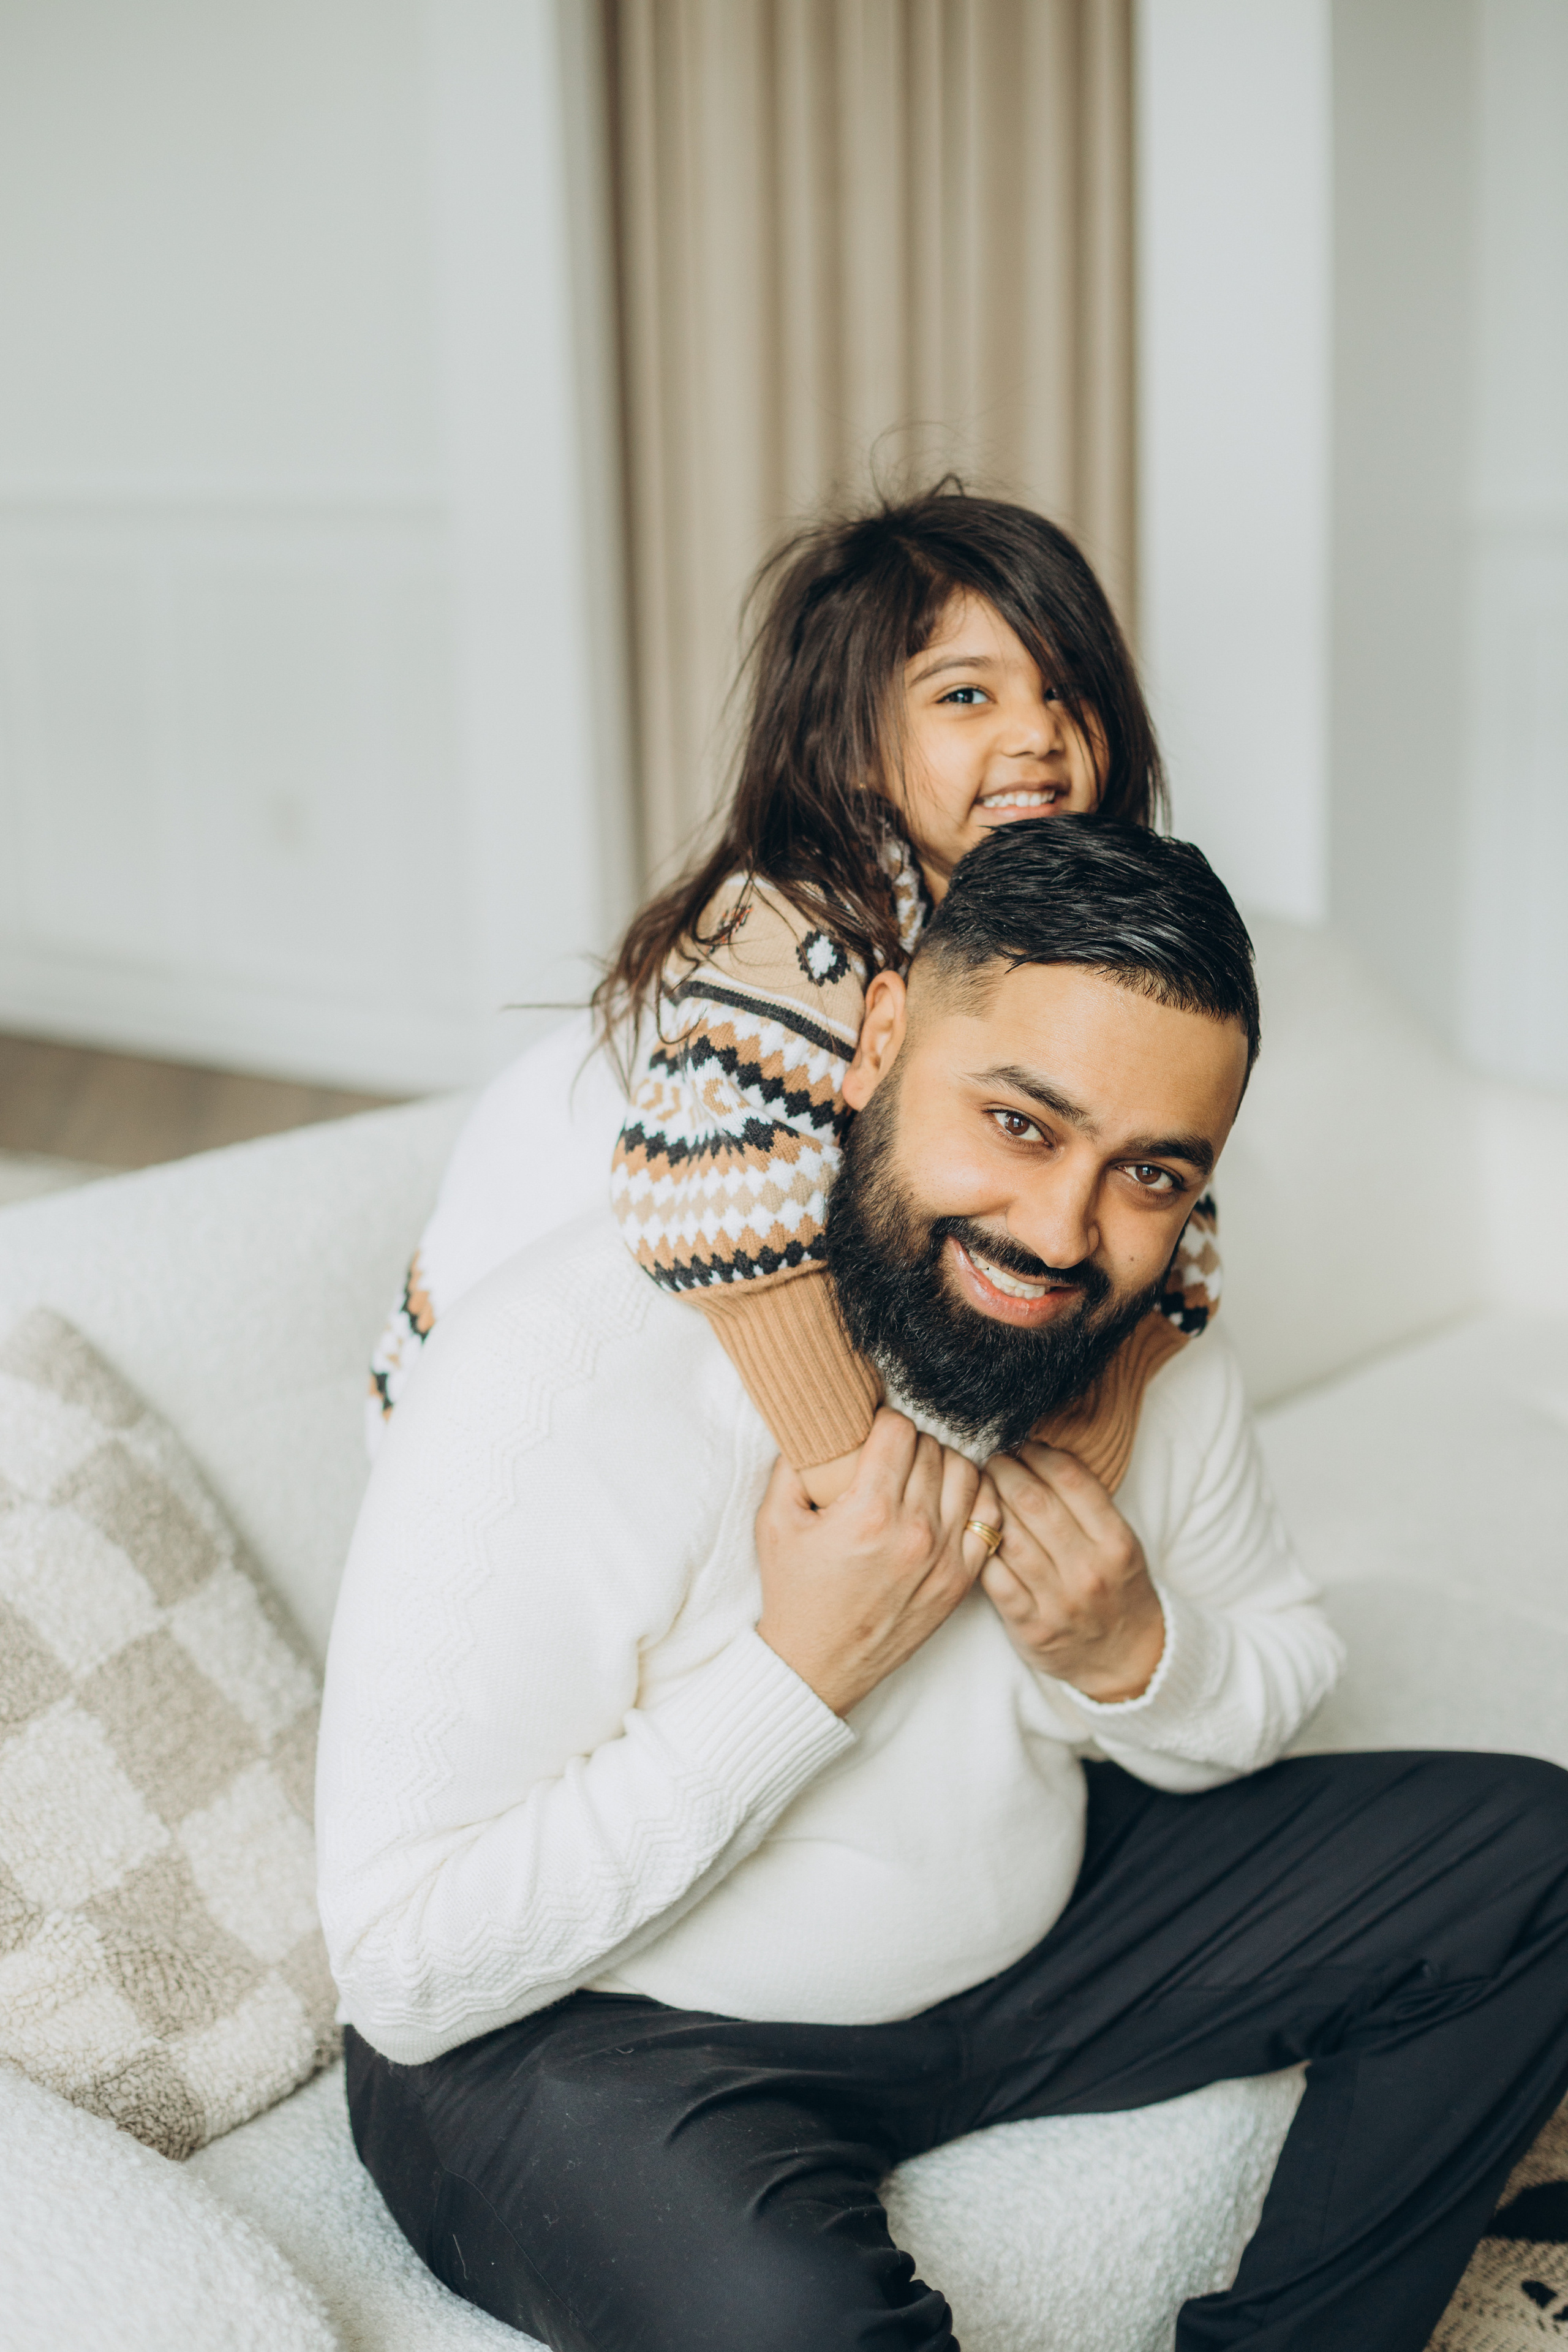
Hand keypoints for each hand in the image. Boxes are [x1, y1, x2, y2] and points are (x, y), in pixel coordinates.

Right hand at [756, 1409, 1000, 1716]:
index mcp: (868, 1513)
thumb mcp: (774, 1522)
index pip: (898, 1431)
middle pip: (931, 1448)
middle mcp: (914, 1532)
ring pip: (966, 1473)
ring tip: (918, 1475)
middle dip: (909, 1443)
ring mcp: (944, 1557)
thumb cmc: (794, 1593)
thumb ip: (792, 1466)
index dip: (882, 1423)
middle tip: (889, 1457)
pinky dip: (975, 1497)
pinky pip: (989, 1515)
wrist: (818, 1664)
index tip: (872, 1435)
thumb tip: (815, 1426)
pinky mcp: (961, 1579)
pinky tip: (950, 1499)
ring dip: (943, 1464)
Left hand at [981, 1444, 1164, 1702]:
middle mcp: (1089, 1571)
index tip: (1024, 1446)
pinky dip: (980, 1549)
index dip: (1039, 1453)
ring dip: (988, 1503)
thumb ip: (1086, 1501)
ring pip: (1009, 1536)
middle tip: (993, 1460)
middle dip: (1005, 1471)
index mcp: (1116, 1542)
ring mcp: (1059, 1601)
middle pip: (1032, 1502)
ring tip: (980, 1488)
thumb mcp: (1119, 1541)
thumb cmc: (1116, 1587)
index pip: (1070, 1479)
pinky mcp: (1031, 1626)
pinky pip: (993, 1577)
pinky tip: (975, 1531)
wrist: (1127, 1658)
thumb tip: (1036, 1450)